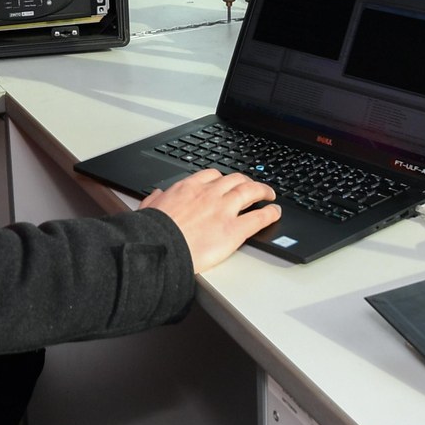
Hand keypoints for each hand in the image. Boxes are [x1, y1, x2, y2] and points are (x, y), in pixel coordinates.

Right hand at [141, 169, 279, 271]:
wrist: (159, 249)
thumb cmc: (152, 233)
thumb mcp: (148, 209)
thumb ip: (156, 200)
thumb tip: (157, 197)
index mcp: (188, 188)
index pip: (212, 175)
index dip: (222, 179)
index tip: (226, 183)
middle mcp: (209, 194)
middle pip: (235, 180)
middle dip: (245, 182)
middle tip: (251, 187)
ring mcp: (224, 210)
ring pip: (250, 192)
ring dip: (262, 191)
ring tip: (269, 195)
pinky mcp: (234, 230)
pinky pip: (259, 217)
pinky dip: (270, 213)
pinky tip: (275, 213)